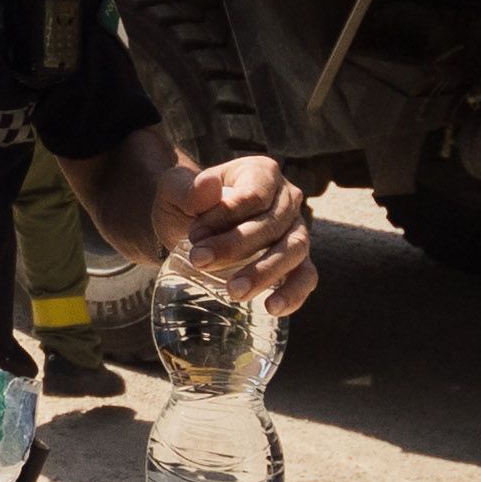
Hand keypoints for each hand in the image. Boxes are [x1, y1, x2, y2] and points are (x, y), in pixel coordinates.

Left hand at [154, 153, 314, 316]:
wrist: (188, 229)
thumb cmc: (185, 205)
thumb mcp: (174, 191)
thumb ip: (186, 188)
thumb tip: (208, 186)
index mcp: (262, 173)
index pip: (254, 194)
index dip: (226, 215)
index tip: (193, 235)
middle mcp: (287, 199)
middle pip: (272, 224)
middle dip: (236, 246)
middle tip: (200, 262)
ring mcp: (297, 230)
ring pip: (294, 250)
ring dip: (265, 272)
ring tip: (234, 292)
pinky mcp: (298, 261)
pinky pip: (306, 277)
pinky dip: (294, 293)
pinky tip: (272, 308)